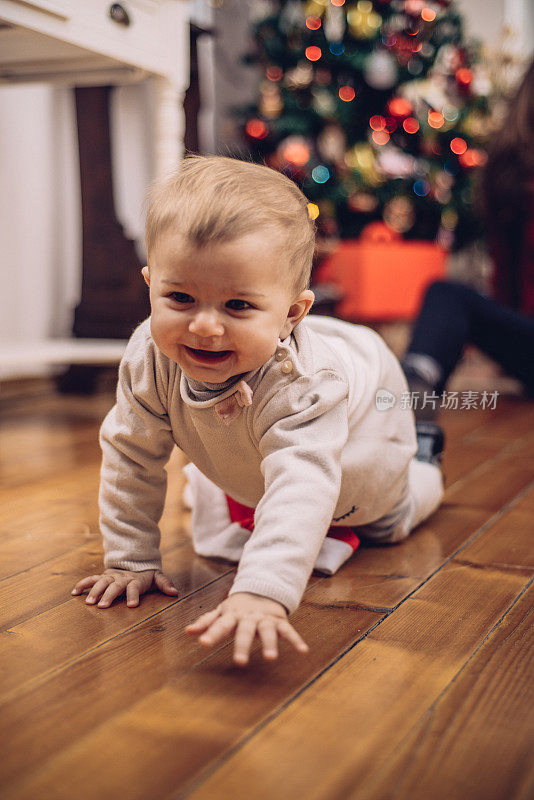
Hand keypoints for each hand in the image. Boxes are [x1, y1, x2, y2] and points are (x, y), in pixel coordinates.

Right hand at [71, 568, 178, 607]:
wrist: (133, 561)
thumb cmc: (145, 574)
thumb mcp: (157, 577)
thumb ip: (164, 584)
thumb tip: (175, 593)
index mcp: (135, 580)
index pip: (134, 587)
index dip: (134, 595)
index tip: (132, 605)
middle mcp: (121, 578)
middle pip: (115, 586)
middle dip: (109, 595)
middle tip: (102, 606)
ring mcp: (111, 577)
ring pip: (101, 583)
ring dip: (94, 592)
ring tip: (88, 603)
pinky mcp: (102, 577)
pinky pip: (90, 580)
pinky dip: (82, 585)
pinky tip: (74, 593)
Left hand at [185, 592, 308, 665]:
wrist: (261, 590)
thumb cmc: (237, 608)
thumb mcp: (221, 613)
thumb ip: (206, 622)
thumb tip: (187, 632)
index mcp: (232, 615)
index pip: (220, 625)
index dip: (211, 633)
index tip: (203, 643)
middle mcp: (248, 617)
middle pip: (245, 631)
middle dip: (242, 645)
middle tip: (240, 662)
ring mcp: (264, 619)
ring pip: (268, 631)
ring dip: (270, 644)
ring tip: (271, 658)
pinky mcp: (279, 620)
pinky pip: (288, 630)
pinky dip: (296, 640)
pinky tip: (303, 650)